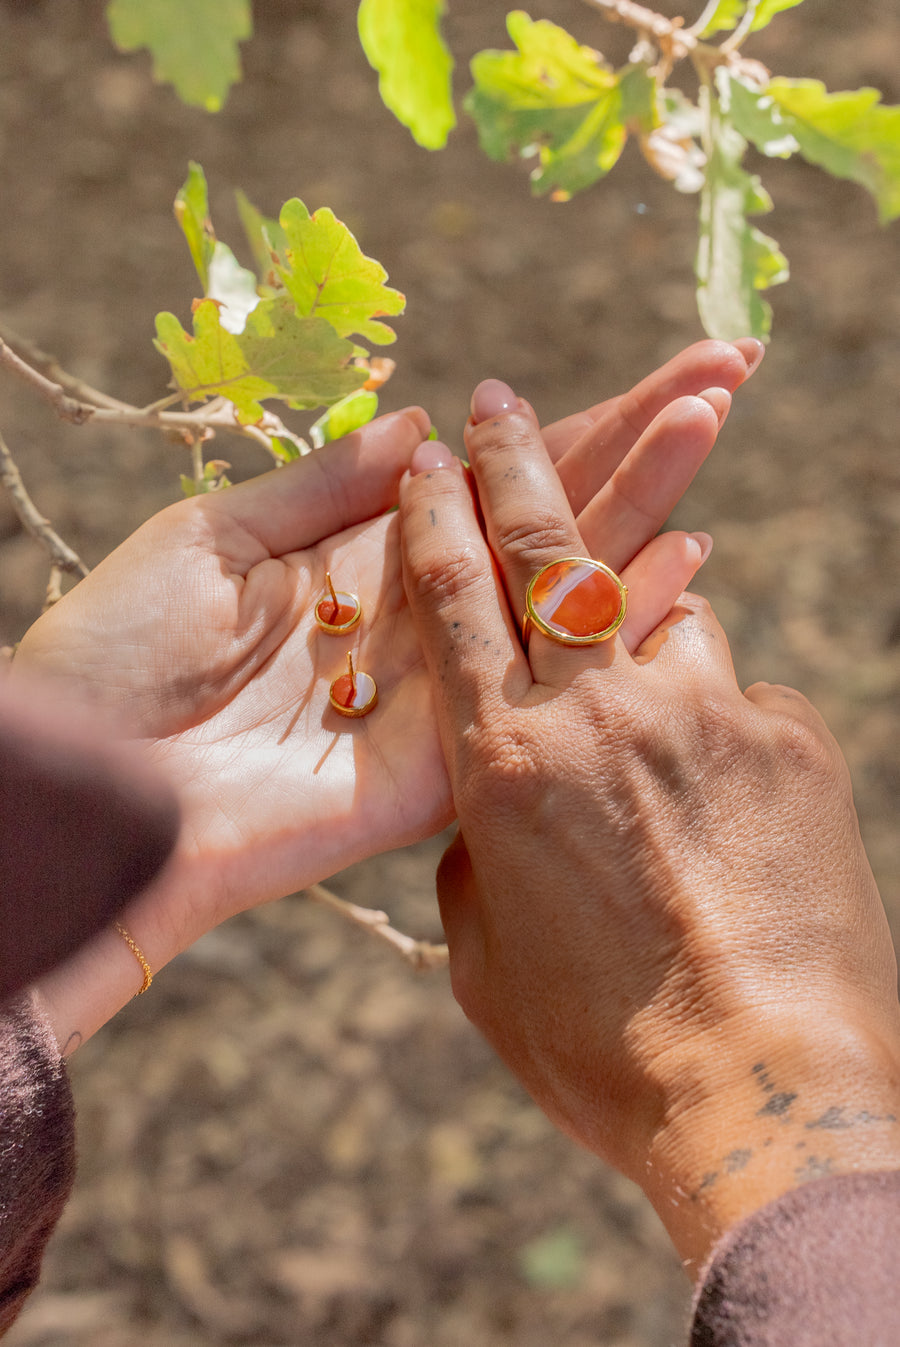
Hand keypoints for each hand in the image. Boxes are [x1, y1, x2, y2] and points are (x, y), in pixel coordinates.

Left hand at [15, 340, 755, 1044]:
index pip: (493, 480)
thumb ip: (325, 486)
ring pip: (560, 591)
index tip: (649, 366)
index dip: (572, 423)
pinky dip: (615, 629)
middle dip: (633, 445)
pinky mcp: (446, 767)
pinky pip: (542, 692)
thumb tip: (422, 423)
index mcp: (365, 557)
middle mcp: (419, 619)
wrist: (83, 780)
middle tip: (721, 373)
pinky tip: (686, 565)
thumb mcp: (214, 536)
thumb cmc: (119, 649)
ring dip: (644, 505)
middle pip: (546, 521)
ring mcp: (442, 691)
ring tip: (712, 423)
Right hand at [398, 384, 899, 1273]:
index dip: (436, 515)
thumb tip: (486, 811)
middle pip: (548, 548)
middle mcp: (599, 714)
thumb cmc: (604, 1048)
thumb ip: (476, 858)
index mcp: (503, 766)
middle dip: (519, 459)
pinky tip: (729, 813)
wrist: (765, 1098)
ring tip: (654, 718)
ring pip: (669, 614)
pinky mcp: (793, 741)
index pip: (454, 600)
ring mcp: (706, 715)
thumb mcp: (491, 960)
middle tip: (503, 400)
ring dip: (650, 629)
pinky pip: (742, 699)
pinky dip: (722, 727)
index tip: (427, 452)